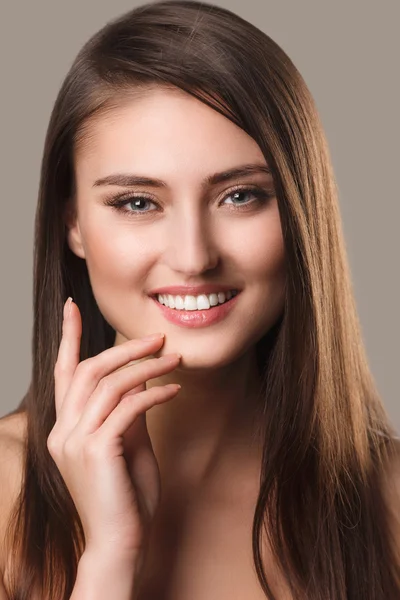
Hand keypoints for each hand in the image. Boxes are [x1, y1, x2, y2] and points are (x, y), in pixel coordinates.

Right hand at [47, 298, 180, 563]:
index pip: (63, 372)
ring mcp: (76, 441)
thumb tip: (142, 377)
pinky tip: (174, 389)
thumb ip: (128, 411)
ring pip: (108, 384)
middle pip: (88, 370)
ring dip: (147, 366)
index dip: (68, 337)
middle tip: (159, 338)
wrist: (122, 543)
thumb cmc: (127, 497)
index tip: (72, 307)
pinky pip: (128, 407)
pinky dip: (154, 393)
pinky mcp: (97, 451)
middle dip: (125, 348)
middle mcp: (63, 431)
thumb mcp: (128, 445)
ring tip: (176, 360)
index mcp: (65, 428)